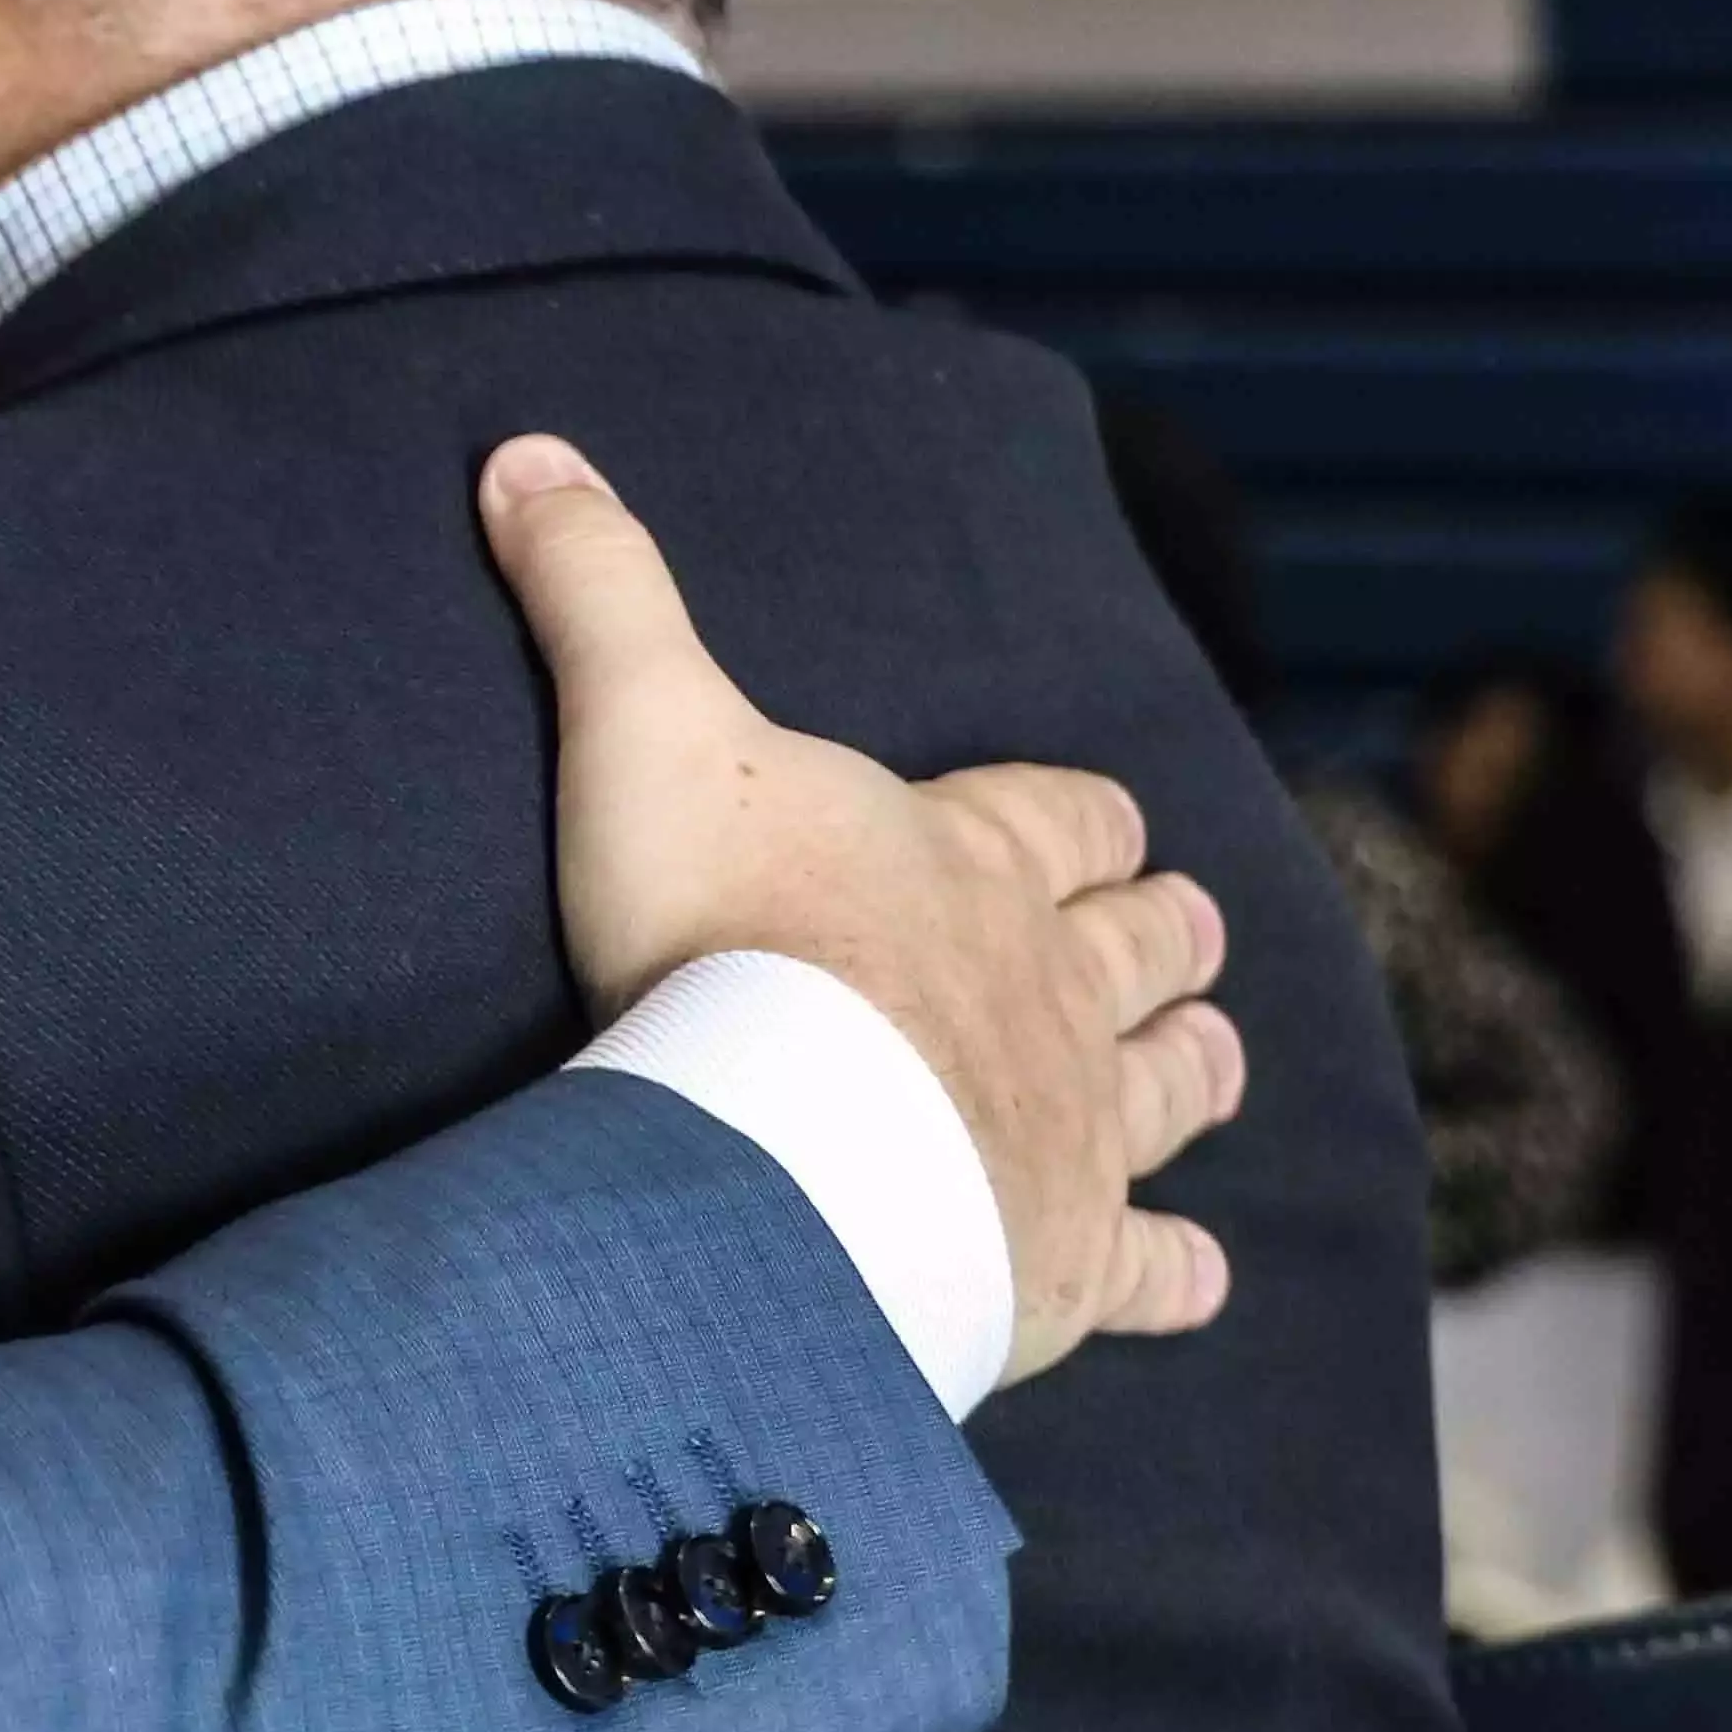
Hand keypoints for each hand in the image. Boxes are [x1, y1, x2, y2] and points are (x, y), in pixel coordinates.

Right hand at [479, 434, 1243, 1384]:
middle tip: (1182, 936)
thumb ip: (598, 594)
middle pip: (1147, 946)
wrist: (773, 1143)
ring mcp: (1075, 1126)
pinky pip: (1157, 1267)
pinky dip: (1179, 1271)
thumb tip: (525, 452)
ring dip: (1190, 1071)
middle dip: (1163, 938)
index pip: (1069, 816)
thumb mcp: (643, 729)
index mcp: (974, 858)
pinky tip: (1196, 1278)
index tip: (1103, 829)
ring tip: (1206, 1064)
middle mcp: (1052, 984)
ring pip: (1173, 1086)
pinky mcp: (1072, 1258)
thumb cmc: (714, 933)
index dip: (1086, 823)